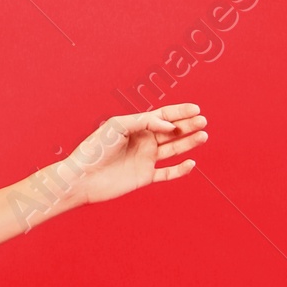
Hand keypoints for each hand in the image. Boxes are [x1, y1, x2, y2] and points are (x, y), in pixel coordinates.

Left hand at [51, 102, 207, 212]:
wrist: (82, 178)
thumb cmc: (94, 148)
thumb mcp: (118, 126)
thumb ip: (145, 121)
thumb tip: (170, 125)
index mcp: (136, 126)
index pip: (163, 116)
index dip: (180, 111)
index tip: (197, 108)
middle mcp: (143, 141)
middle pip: (172, 131)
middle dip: (188, 125)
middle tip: (203, 121)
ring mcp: (145, 159)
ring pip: (173, 149)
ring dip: (189, 142)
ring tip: (203, 135)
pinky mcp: (145, 177)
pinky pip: (168, 173)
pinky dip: (180, 170)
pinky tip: (191, 163)